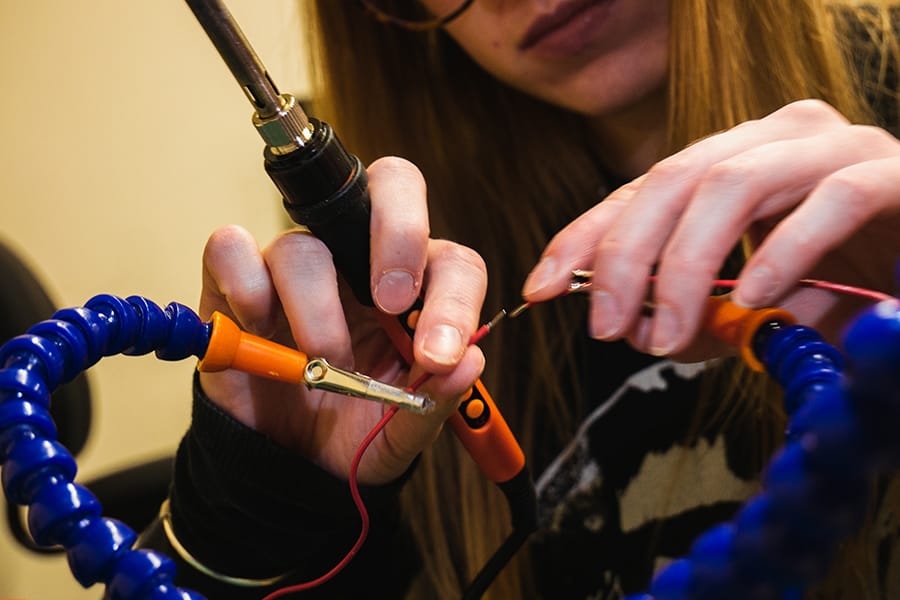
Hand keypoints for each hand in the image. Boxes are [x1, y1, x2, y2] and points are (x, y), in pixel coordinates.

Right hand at [198, 157, 487, 484]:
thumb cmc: (351, 434)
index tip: (436, 356)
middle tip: (390, 301)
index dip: (453, 302)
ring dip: (316, 309)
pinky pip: (232, 249)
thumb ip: (437, 399)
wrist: (284, 465)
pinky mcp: (237, 281)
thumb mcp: (402, 432)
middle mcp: (361, 262)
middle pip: (393, 186)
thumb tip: (469, 363)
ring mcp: (299, 266)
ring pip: (305, 244)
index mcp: (416, 294)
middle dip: (399, 232)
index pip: (452, 264)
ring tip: (320, 363)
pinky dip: (244, 285)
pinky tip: (255, 328)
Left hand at [523, 99, 899, 359]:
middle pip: (671, 178)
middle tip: (605, 325)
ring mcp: (834, 147)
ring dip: (686, 267)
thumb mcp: (750, 304)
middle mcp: (775, 139)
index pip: (639, 190)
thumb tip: (637, 329)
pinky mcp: (892, 174)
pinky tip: (757, 299)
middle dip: (624, 256)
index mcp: (733, 162)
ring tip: (667, 332)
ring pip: (733, 184)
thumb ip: (697, 312)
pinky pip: (830, 201)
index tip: (540, 284)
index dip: (585, 235)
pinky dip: (783, 254)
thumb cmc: (845, 286)